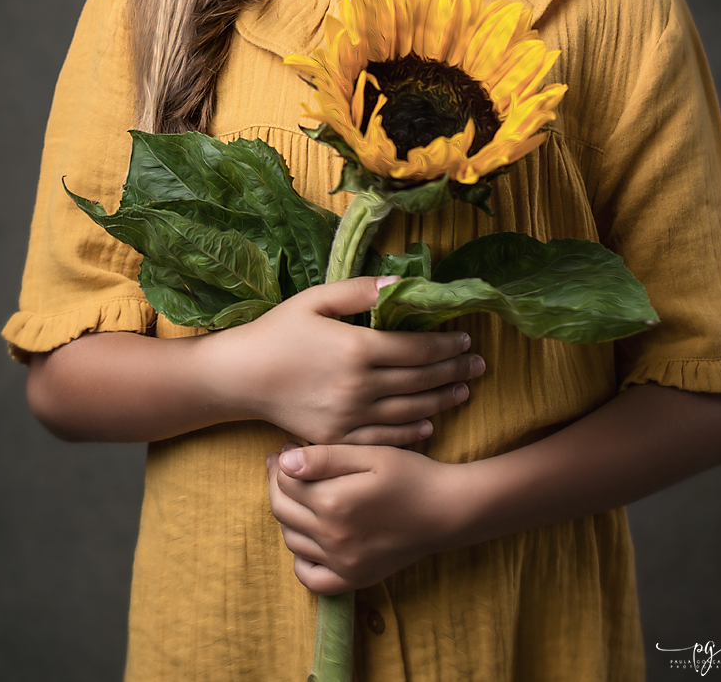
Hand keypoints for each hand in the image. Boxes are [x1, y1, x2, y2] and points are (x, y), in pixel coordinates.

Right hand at [201, 276, 484, 445]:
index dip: (447, 345)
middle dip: (454, 370)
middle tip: (480, 364)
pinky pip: (384, 439)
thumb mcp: (316, 299)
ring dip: (442, 401)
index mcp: (357, 348)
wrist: (240, 377)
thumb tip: (400, 283)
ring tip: (465, 390)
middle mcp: (359, 386)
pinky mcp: (337, 438)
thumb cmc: (277, 331)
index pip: (417, 349)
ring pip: (409, 411)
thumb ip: (360, 291)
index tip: (466, 339)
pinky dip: (411, 434)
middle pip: (420, 380)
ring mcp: (349, 417)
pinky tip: (429, 426)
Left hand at [267, 442, 463, 592]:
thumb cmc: (410, 475)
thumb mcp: (370, 454)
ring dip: (287, 515)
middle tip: (284, 466)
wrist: (445, 511)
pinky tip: (309, 538)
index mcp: (334, 502)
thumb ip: (325, 458)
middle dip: (277, 485)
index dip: (280, 461)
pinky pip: (311, 577)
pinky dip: (301, 559)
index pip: (285, 482)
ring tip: (299, 494)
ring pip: (291, 540)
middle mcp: (332, 537)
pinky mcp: (353, 579)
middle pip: (282, 511)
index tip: (287, 448)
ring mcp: (342, 563)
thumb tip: (284, 460)